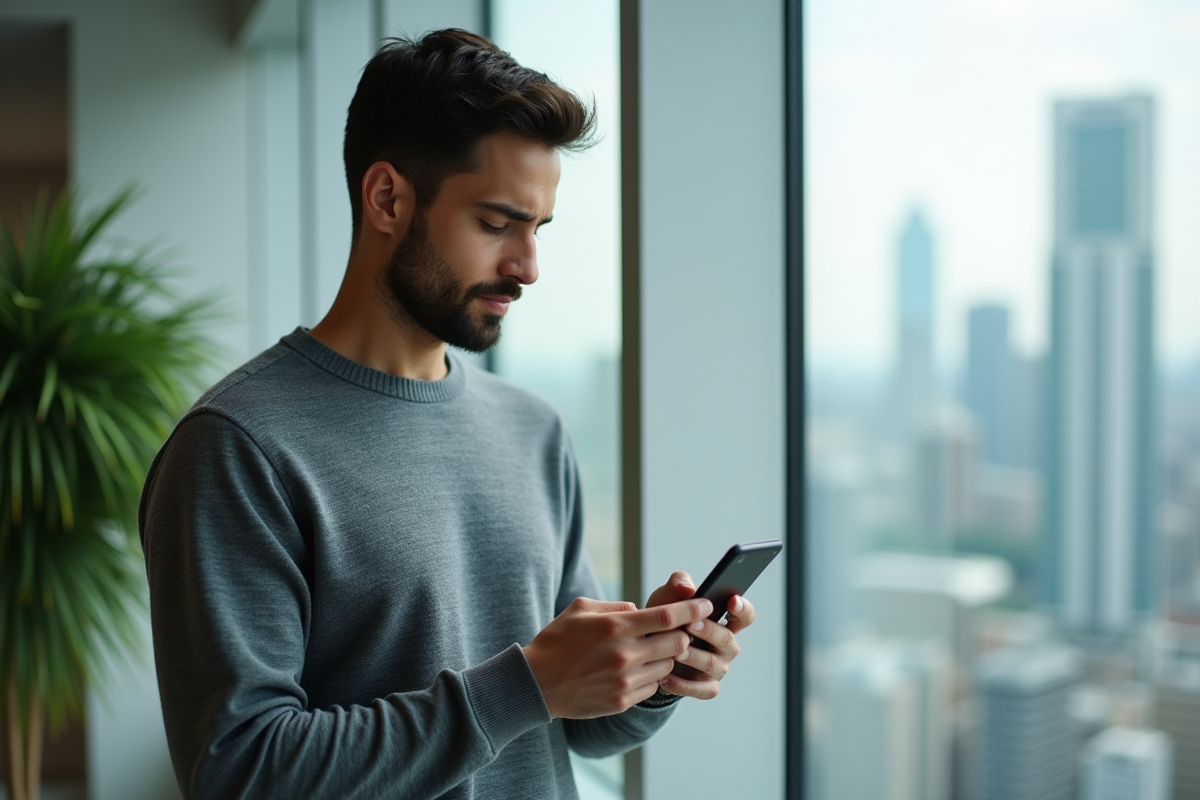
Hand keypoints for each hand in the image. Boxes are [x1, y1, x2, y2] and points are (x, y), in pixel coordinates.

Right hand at [523, 596, 713, 718]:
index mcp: (615, 627)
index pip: (667, 616)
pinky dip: (651, 676)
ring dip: (665, 657)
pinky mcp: (622, 701)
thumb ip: (617, 606)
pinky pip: (653, 687)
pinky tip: (636, 670)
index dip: (693, 610)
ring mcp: (624, 681)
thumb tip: (642, 611)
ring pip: (667, 666)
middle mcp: (624, 655)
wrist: (537, 683)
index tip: (707, 605)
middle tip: (679, 631)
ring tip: (651, 651)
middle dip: (683, 635)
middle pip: (677, 643)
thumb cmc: (558, 641)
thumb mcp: (581, 609)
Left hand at [645, 572, 756, 699]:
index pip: (745, 615)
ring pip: (712, 663)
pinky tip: (665, 677)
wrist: (646, 647)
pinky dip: (683, 684)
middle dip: (709, 632)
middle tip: (689, 626)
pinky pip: (701, 689)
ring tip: (675, 652)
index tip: (732, 601)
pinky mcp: (706, 686)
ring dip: (693, 657)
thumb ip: (678, 583)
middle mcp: (726, 645)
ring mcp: (718, 667)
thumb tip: (688, 589)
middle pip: (727, 639)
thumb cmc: (665, 618)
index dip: (742, 609)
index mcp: (724, 621)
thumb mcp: (668, 596)